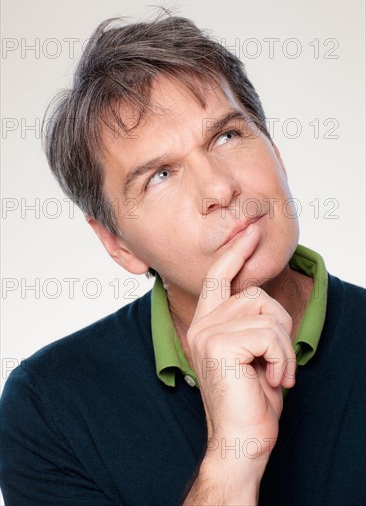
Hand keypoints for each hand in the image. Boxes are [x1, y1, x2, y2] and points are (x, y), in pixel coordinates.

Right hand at [186, 222, 295, 490]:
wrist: (240, 440)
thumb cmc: (250, 400)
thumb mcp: (252, 353)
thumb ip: (250, 322)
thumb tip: (263, 297)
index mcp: (206, 324)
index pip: (218, 277)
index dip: (236, 253)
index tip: (251, 232)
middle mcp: (202, 324)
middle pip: (256, 294)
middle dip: (279, 327)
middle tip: (275, 363)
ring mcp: (207, 333)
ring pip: (267, 313)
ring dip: (283, 347)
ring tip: (274, 373)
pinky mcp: (220, 344)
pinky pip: (270, 334)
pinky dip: (282, 358)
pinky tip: (272, 380)